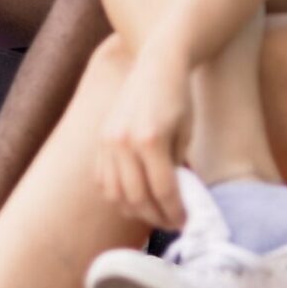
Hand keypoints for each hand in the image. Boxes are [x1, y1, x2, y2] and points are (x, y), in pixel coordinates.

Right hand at [97, 44, 194, 230]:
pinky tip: (133, 197)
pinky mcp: (100, 140)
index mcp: (150, 140)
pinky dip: (116, 195)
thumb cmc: (178, 98)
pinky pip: (102, 180)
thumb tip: (173, 201)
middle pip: (138, 198)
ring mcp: (108, 141)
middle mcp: (124, 142)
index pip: (164, 191)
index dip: (176, 212)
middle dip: (157, 216)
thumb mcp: (185, 135)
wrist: (157, 64)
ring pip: (116, 194)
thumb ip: (177, 168)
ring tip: (153, 213)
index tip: (186, 222)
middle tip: (173, 222)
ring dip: (135, 210)